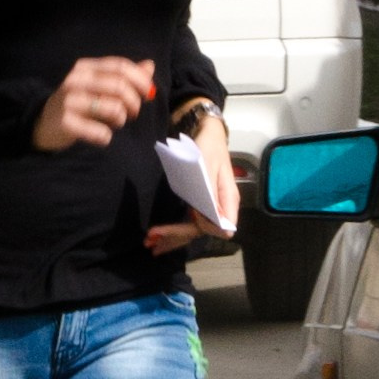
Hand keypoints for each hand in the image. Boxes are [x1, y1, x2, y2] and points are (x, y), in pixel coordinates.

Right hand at [31, 55, 154, 152]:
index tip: (149, 94)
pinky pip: (100, 132)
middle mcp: (76, 80)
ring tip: (114, 123)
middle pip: (119, 86)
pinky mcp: (66, 123)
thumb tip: (150, 66)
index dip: (140, 79)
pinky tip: (101, 136)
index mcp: (86, 67)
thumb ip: (124, 76)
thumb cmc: (78, 104)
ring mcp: (69, 101)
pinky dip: (106, 137)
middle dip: (134, 102)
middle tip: (132, 114)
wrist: (43, 124)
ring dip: (121, 120)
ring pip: (114, 108)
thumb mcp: (98, 86)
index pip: (120, 66)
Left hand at [145, 106, 238, 254]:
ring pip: (192, 230)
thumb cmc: (209, 147)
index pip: (217, 226)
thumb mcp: (208, 166)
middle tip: (150, 241)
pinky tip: (159, 238)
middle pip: (200, 230)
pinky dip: (174, 231)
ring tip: (150, 246)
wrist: (208, 133)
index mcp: (228, 200)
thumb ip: (211, 193)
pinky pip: (188, 222)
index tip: (178, 224)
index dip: (198, 228)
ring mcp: (210, 208)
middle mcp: (221, 208)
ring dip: (172, 239)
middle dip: (175, 237)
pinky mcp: (200, 205)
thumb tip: (218, 221)